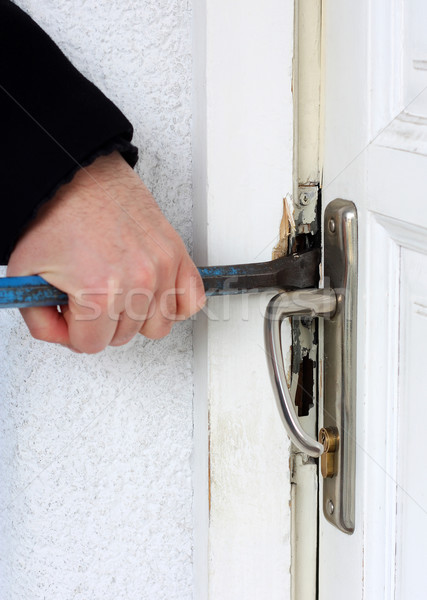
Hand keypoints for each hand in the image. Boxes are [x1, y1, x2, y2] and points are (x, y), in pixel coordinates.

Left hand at [7, 151, 205, 352]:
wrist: (79, 175)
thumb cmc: (56, 215)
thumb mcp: (27, 273)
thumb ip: (40, 321)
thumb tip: (64, 335)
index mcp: (100, 292)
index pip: (91, 345)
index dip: (75, 331)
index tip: (71, 311)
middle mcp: (138, 282)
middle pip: (123, 337)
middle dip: (101, 322)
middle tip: (89, 295)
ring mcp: (163, 268)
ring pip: (158, 326)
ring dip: (136, 317)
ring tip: (119, 294)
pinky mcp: (177, 254)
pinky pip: (192, 301)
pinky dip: (176, 304)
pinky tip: (155, 295)